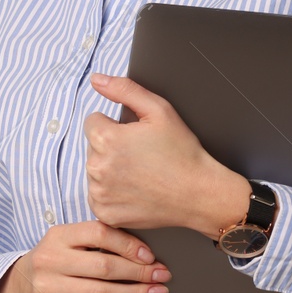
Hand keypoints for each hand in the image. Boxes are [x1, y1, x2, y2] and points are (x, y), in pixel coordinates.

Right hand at [0, 221, 171, 292]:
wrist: (19, 285)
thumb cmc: (55, 259)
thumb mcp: (67, 239)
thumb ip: (96, 238)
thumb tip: (143, 250)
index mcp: (59, 235)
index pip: (99, 233)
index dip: (128, 244)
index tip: (150, 256)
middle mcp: (51, 260)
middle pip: (104, 266)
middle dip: (139, 273)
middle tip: (161, 276)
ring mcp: (48, 287)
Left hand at [84, 72, 251, 237]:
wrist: (198, 193)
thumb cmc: (181, 151)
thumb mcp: (159, 110)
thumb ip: (124, 90)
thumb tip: (96, 79)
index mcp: (106, 138)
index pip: (93, 122)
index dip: (116, 126)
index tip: (136, 136)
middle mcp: (96, 167)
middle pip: (93, 147)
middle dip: (112, 147)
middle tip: (142, 155)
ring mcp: (99, 193)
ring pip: (95, 171)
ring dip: (110, 169)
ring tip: (141, 173)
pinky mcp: (105, 213)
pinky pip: (99, 195)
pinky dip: (112, 193)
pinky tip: (135, 190)